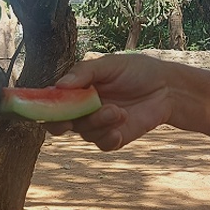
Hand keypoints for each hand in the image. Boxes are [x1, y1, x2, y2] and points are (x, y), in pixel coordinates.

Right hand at [44, 54, 172, 150]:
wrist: (167, 88)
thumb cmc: (137, 71)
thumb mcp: (110, 65)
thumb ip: (84, 72)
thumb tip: (59, 85)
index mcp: (76, 90)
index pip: (51, 101)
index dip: (43, 106)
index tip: (45, 107)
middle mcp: (82, 109)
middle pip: (59, 123)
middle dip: (61, 123)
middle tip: (70, 120)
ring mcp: (97, 124)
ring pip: (84, 132)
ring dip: (98, 123)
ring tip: (119, 112)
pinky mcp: (113, 137)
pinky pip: (102, 144)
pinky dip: (108, 138)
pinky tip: (120, 128)